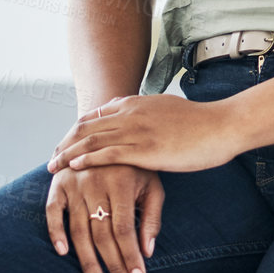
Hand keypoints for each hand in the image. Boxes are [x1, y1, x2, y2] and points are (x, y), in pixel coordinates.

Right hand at [44, 163, 162, 272]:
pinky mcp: (58, 185)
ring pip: (79, 230)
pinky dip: (55, 233)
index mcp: (121, 182)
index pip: (124, 228)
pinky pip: (52, 212)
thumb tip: (147, 251)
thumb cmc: (133, 166)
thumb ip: (152, 215)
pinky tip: (64, 253)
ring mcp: (74, 184)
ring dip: (88, 261)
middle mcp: (95, 183)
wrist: (105, 135)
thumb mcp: (151, 183)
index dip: (130, 255)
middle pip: (102, 234)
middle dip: (114, 265)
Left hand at [48, 93, 242, 174]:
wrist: (222, 126)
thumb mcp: (167, 110)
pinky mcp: (145, 149)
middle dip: (64, 144)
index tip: (65, 146)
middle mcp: (131, 113)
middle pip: (86, 127)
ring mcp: (137, 130)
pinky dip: (87, 160)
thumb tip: (136, 119)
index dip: (75, 131)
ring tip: (53, 167)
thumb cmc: (199, 123)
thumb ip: (147, 114)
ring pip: (91, 140)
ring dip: (68, 154)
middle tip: (52, 159)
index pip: (94, 115)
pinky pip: (108, 154)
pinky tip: (75, 169)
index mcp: (136, 103)